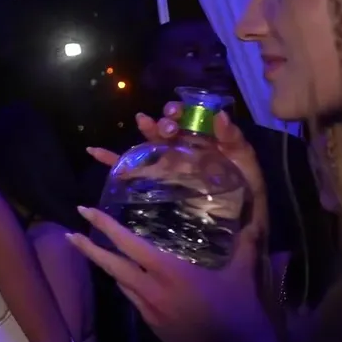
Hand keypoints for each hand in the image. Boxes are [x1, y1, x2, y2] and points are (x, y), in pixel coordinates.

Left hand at [67, 206, 279, 341]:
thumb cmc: (240, 315)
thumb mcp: (243, 276)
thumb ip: (246, 247)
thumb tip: (254, 224)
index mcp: (168, 271)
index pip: (128, 243)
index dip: (105, 226)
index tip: (85, 211)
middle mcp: (151, 290)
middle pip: (110, 265)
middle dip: (88, 249)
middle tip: (70, 234)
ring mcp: (149, 311)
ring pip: (120, 283)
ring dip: (107, 267)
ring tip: (99, 252)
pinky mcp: (153, 327)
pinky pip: (133, 299)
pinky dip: (127, 285)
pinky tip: (132, 280)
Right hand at [88, 103, 265, 199]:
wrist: (237, 230)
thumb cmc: (245, 197)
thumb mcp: (247, 167)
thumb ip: (235, 141)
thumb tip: (220, 114)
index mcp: (204, 143)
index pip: (188, 120)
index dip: (181, 111)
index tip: (177, 113)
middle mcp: (182, 150)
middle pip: (167, 128)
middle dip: (163, 121)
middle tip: (166, 128)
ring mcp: (166, 165)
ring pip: (149, 142)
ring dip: (146, 128)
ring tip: (143, 122)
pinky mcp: (153, 183)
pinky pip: (128, 169)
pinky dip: (110, 159)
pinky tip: (94, 150)